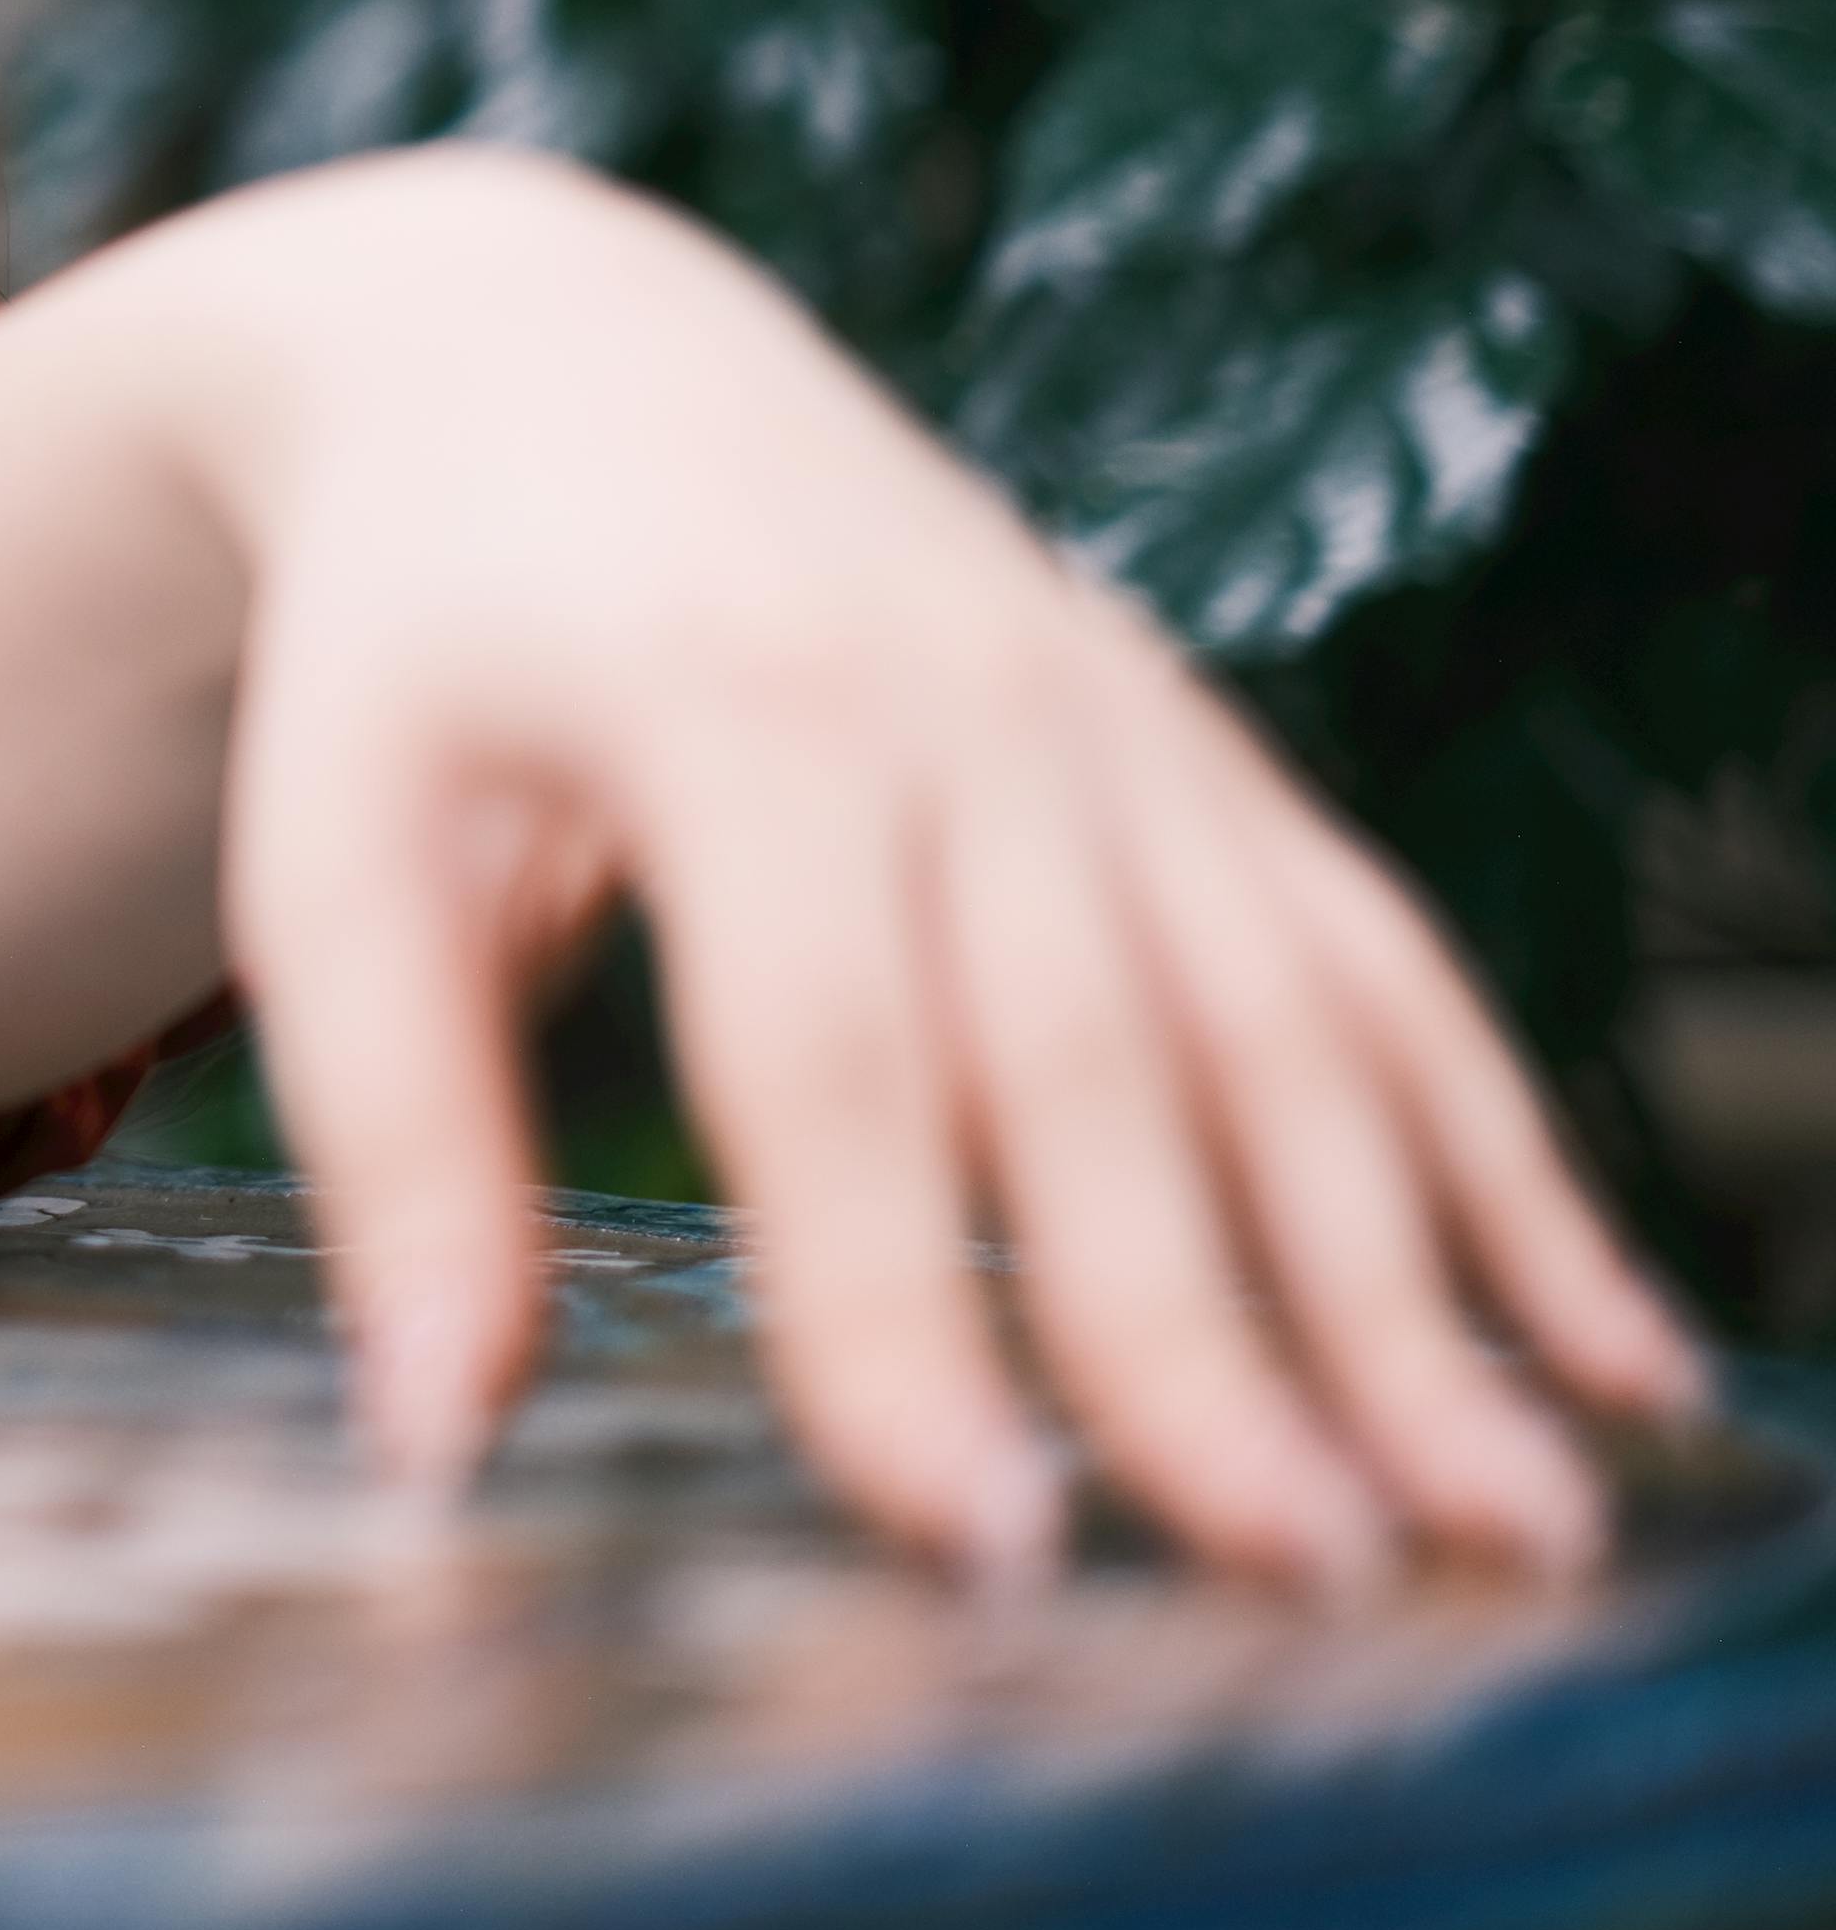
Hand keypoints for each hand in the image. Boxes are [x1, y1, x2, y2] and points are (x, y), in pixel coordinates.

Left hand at [185, 165, 1706, 1585]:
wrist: (554, 348)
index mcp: (727, 707)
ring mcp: (1115, 721)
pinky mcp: (1202, 752)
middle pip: (1099, 1065)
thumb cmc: (416, 630)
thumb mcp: (328, 827)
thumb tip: (431, 1434)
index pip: (825, 1058)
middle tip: (1289, 1581)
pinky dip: (1506, 1161)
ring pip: (1292, 1033)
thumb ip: (385, 1121)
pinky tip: (1601, 1350)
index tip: (969, 1536)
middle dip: (1202, 1340)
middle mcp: (962, 705)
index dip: (902, 1306)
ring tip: (1503, 1530)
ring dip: (1413, 1289)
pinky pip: (1378, 966)